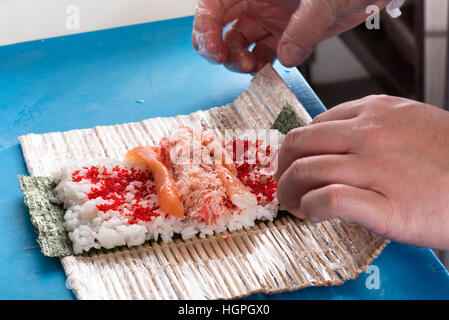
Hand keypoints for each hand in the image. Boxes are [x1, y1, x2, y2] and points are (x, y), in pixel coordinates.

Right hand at [192, 0, 389, 72]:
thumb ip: (305, 24)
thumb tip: (286, 55)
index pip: (214, 4)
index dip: (205, 26)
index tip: (213, 49)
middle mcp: (258, 1)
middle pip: (220, 26)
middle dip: (216, 46)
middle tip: (226, 61)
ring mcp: (271, 19)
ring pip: (240, 44)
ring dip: (238, 60)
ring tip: (251, 68)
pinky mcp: (286, 36)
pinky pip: (264, 54)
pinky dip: (261, 66)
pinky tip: (265, 71)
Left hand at [275, 95, 448, 249]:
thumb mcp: (409, 124)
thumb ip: (369, 128)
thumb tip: (329, 145)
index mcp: (375, 112)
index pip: (312, 126)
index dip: (295, 149)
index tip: (293, 166)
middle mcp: (370, 134)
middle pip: (299, 145)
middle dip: (282, 169)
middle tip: (283, 187)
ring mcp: (377, 167)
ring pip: (305, 171)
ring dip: (288, 192)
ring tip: (292, 206)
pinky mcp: (386, 205)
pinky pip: (328, 200)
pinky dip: (310, 209)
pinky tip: (312, 215)